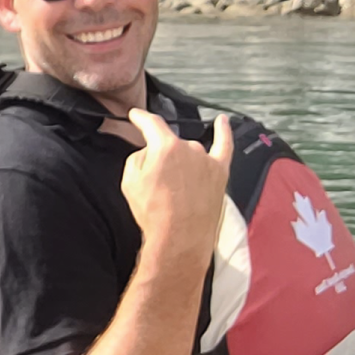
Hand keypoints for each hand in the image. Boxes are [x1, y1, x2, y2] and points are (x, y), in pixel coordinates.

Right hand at [119, 110, 232, 278]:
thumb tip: (150, 152)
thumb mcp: (129, 181)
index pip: (150, 123)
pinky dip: (224, 132)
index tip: (135, 115)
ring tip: (174, 188)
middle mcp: (189, 147)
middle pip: (170, 143)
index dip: (140, 117)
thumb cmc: (153, 212)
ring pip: (189, 151)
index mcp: (165, 146)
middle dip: (160, 156)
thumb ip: (139, 157)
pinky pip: (224, 146)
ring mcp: (207, 160)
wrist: (179, 239)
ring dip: (181, 162)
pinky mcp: (220, 172)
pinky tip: (224, 121)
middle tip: (155, 180)